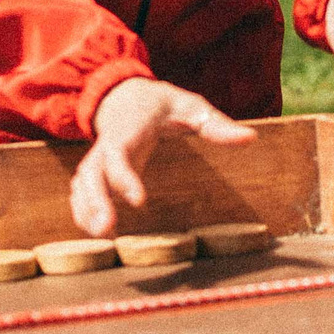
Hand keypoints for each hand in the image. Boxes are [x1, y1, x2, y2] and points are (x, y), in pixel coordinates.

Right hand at [70, 77, 255, 236]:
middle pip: (92, 174)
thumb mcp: (191, 106)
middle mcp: (106, 146)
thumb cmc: (161, 104)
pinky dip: (83, 211)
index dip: (124, 177)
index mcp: (128, 129)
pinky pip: (82, 192)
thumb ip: (217, 125)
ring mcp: (98, 160)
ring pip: (82, 185)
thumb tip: (251, 138)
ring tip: (102, 238)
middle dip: (95, 201)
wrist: (125, 96)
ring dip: (86, 211)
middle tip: (107, 229)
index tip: (138, 201)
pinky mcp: (96, 172)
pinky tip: (97, 235)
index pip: (118, 154)